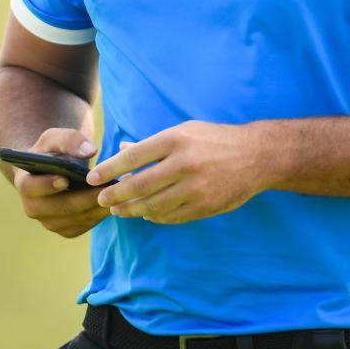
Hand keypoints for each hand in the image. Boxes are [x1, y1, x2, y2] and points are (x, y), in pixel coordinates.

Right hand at [13, 128, 108, 238]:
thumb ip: (70, 139)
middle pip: (57, 208)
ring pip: (73, 220)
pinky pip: (83, 225)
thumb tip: (90, 150)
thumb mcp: (56, 138)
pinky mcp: (66, 229)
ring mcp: (49, 221)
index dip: (46, 185)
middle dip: (82, 199)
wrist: (54, 169)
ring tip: (116, 194)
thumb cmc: (53, 151)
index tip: (65, 179)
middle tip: (105, 189)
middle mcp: (33, 207)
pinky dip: (99, 215)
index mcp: (25, 183)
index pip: (31, 188)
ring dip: (94, 208)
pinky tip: (114, 202)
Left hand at [86, 120, 268, 224]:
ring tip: (120, 210)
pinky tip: (146, 213)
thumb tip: (123, 150)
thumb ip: (154, 144)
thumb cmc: (216, 139)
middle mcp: (183, 163)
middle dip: (114, 195)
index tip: (92, 178)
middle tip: (102, 200)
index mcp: (176, 139)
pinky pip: (170, 217)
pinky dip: (154, 216)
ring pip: (152, 206)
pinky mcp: (204, 206)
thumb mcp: (186, 131)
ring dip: (131, 210)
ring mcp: (195, 188)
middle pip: (138, 185)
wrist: (257, 155)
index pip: (133, 157)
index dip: (109, 170)